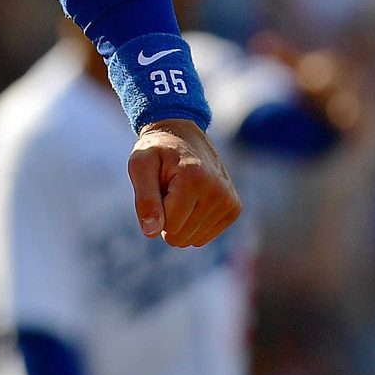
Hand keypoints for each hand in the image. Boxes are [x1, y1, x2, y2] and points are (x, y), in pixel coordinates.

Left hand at [127, 120, 240, 246]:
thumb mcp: (140, 166)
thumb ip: (144, 200)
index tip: (159, 186)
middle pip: (180, 237)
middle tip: (169, 190)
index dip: (156, 211)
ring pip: (192, 240)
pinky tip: (193, 200)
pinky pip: (204, 237)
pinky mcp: (233, 208)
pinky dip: (193, 223)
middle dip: (168, 218)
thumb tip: (152, 233)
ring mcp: (229, 201)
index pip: (168, 226)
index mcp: (194, 179)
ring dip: (181, 220)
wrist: (182, 134)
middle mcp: (218, 191)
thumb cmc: (156, 151)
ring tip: (181, 193)